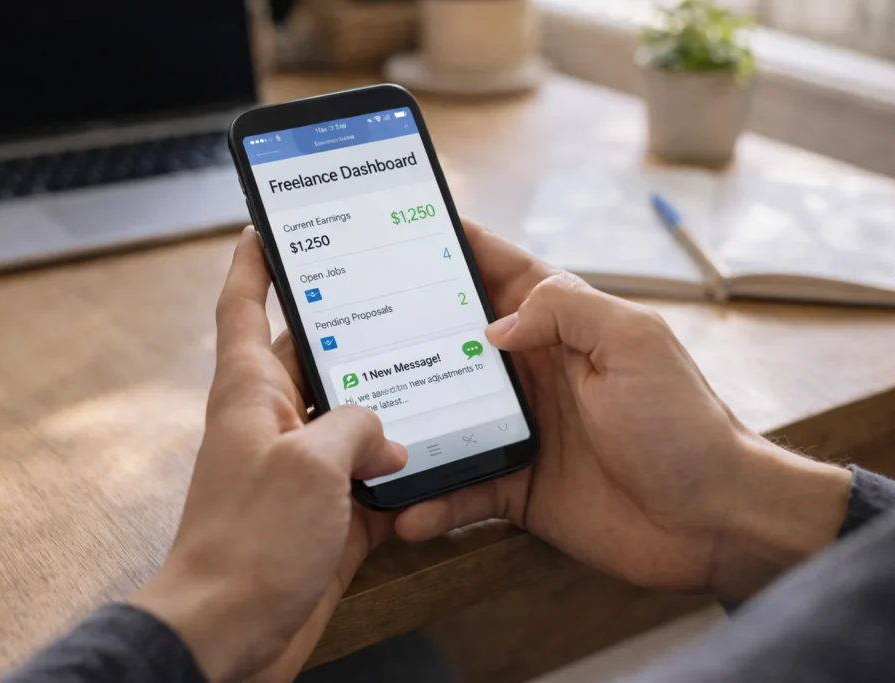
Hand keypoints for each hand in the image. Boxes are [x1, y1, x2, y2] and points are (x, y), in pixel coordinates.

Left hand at [132, 227, 406, 682]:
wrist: (229, 635)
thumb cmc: (246, 544)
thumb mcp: (310, 465)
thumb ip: (356, 428)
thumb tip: (385, 437)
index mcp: (250, 391)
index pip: (245, 305)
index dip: (254, 261)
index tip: (266, 225)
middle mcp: (272, 422)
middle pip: (315, 358)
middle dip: (355, 336)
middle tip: (399, 303)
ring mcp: (298, 468)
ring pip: (350, 420)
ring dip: (386, 413)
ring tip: (434, 383)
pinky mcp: (321, 513)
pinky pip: (366, 477)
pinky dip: (395, 476)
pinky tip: (429, 469)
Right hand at [396, 220, 850, 603]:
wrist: (711, 520)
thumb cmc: (683, 424)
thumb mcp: (633, 343)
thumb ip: (565, 310)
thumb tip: (492, 326)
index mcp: (561, 325)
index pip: (495, 272)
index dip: (450, 247)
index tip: (396, 233)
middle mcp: (532, 372)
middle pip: (452, 343)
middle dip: (404, 336)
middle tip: (349, 336)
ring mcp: (521, 429)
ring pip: (445, 417)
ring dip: (408, 424)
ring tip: (362, 433)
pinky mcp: (517, 485)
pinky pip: (462, 488)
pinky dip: (433, 499)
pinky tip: (407, 509)